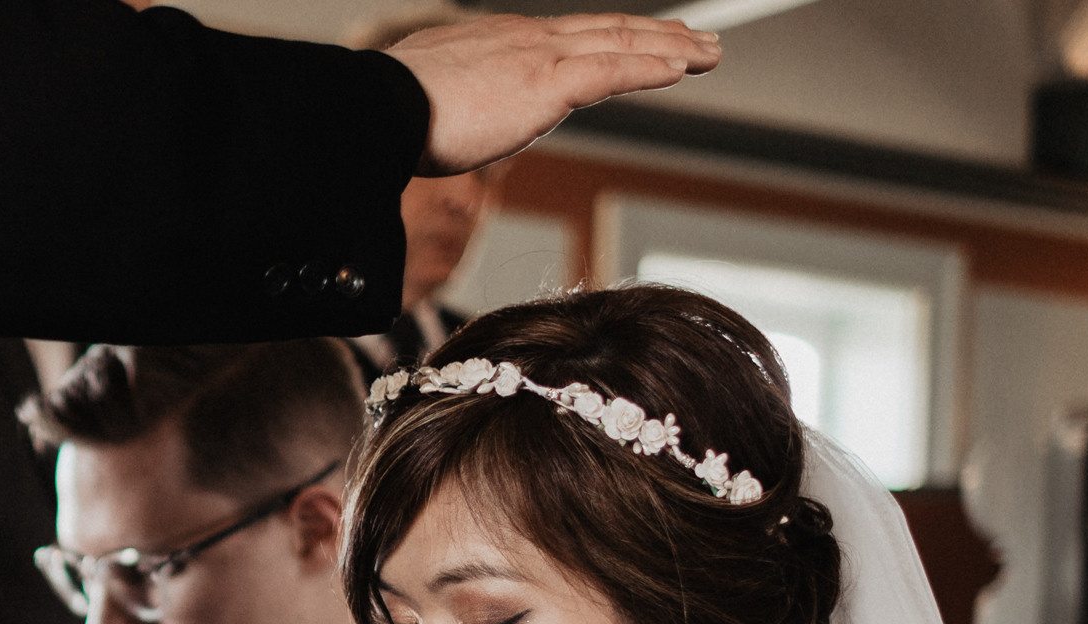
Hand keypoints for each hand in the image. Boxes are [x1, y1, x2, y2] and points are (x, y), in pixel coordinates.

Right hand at [387, 14, 720, 175]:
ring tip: (708, 52)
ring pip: (621, 42)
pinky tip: (683, 66)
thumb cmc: (388, 117)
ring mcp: (537, 55)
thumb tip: (441, 130)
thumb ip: (450, 111)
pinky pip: (614, 68)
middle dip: (654, 34)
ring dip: (670, 46)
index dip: (606, 37)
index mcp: (495, 43)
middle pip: (604, 29)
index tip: (631, 41)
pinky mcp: (546, 82)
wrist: (379, 110)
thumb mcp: (424, 108)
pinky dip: (653, 65)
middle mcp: (523, 38)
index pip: (565, 38)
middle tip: (693, 40)